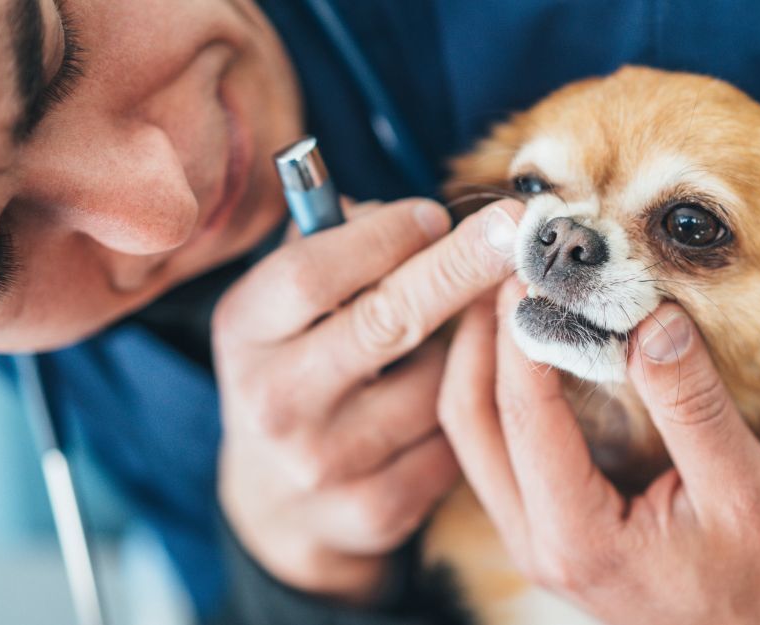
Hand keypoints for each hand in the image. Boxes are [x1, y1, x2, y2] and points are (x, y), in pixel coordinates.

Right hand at [213, 198, 521, 604]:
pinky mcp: (375, 509)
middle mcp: (275, 400)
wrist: (278, 501)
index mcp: (245, 331)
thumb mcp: (283, 306)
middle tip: (514, 229)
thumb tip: (418, 215)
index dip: (383, 237)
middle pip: (385, 320)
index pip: (312, 273)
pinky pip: (454, 438)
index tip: (436, 214)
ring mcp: (324, 461)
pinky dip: (462, 411)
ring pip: (435, 382)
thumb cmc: (299, 367)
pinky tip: (436, 408)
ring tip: (432, 350)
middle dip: (458, 268)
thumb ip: (331, 246)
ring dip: (457, 352)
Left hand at [439, 281, 759, 624]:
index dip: (523, 330)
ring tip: (508, 288)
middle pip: (470, 421)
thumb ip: (692, 407)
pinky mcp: (541, 525)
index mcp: (577, 535)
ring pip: (471, 433)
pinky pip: (495, 447)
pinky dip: (499, 389)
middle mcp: (534, 539)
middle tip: (504, 263)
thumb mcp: (746, 493)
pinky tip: (525, 344)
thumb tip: (651, 318)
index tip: (533, 264)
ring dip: (481, 358)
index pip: (525, 415)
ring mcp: (530, 535)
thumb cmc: (758, 581)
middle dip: (479, 335)